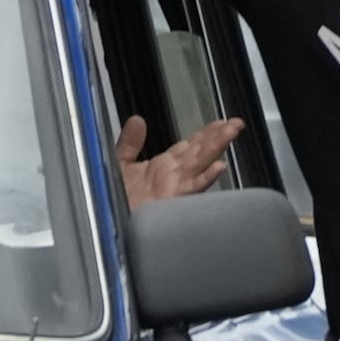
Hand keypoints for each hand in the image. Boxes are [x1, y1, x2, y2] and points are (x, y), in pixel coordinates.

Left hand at [116, 113, 243, 208]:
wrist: (104, 221)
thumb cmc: (110, 199)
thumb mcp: (118, 162)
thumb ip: (129, 142)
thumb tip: (138, 119)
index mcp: (162, 167)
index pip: (189, 146)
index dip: (205, 133)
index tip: (221, 122)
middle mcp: (173, 176)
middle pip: (200, 152)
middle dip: (218, 136)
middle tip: (235, 122)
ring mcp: (174, 188)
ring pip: (200, 165)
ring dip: (217, 148)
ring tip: (231, 132)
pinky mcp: (170, 202)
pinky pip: (191, 189)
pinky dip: (205, 178)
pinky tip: (219, 167)